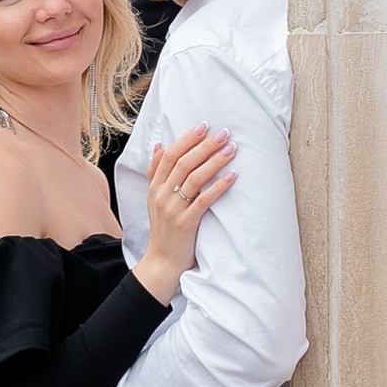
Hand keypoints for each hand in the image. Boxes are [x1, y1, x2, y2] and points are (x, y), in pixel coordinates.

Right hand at [134, 126, 236, 300]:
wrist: (162, 261)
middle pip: (184, 163)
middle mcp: (162, 195)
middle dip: (205, 146)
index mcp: (155, 187)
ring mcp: (174, 209)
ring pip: (194, 178)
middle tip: (224, 133)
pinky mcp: (186, 223)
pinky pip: (204, 200)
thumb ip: (156, 172)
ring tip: (231, 150)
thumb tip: (160, 145)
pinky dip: (218, 186)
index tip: (203, 125)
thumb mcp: (154, 199)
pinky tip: (232, 176)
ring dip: (214, 161)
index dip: (187, 139)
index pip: (170, 156)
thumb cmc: (164, 229)